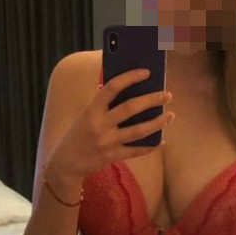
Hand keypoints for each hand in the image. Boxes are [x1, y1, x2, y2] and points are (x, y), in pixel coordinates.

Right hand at [50, 68, 174, 180]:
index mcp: (92, 110)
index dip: (130, 78)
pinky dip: (150, 145)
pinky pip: (136, 150)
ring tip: (170, 115)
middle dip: (151, 100)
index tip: (146, 72)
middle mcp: (100, 125)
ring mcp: (107, 142)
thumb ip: (104, 103)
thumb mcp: (86, 114)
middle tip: (167, 95)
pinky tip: (161, 139)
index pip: (112, 88)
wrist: (65, 162)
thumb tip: (130, 89)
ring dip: (157, 123)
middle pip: (130, 108)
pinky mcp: (113, 156)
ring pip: (138, 131)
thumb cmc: (79, 133)